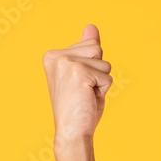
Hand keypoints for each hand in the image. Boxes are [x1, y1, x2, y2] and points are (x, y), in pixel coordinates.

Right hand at [41, 24, 112, 160]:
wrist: (72, 133)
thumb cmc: (79, 108)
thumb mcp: (84, 75)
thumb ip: (86, 51)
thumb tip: (92, 27)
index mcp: (53, 55)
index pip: (91, 46)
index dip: (93, 69)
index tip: (79, 86)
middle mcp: (57, 56)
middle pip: (97, 49)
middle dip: (98, 72)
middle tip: (84, 92)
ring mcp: (66, 62)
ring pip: (104, 63)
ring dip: (101, 82)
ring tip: (85, 96)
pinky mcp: (78, 72)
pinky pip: (107, 76)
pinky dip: (103, 90)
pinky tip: (88, 99)